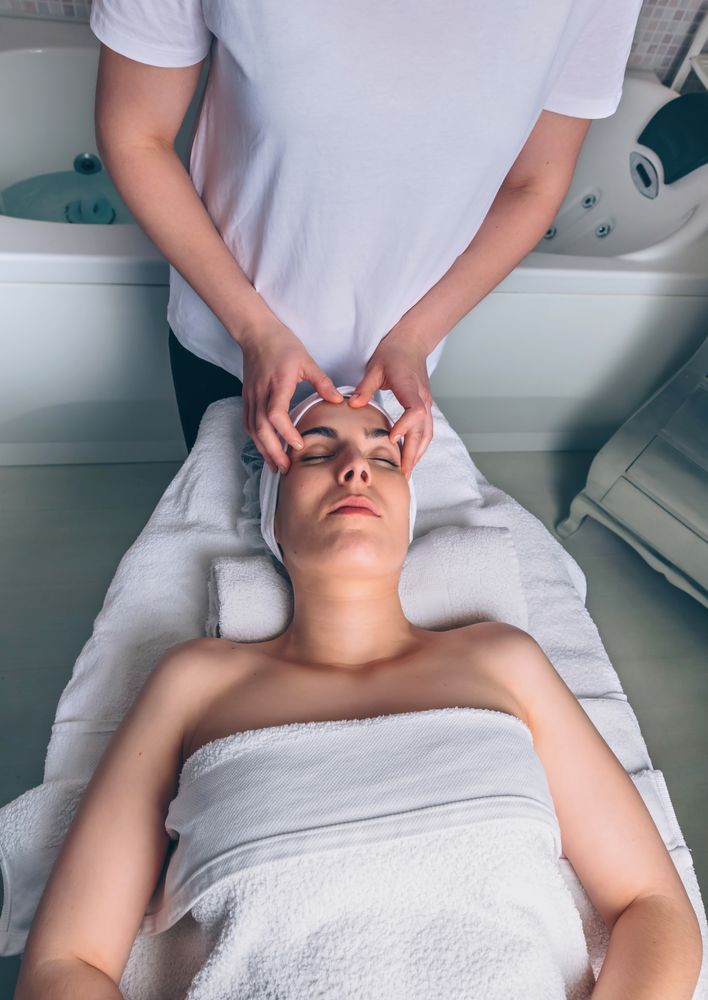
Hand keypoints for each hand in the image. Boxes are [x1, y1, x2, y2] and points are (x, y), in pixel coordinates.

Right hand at [240, 321, 343, 473]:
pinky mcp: (247, 398)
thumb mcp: (306, 361)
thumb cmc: (282, 345)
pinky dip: (257, 440)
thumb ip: (322, 382)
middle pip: (261, 430)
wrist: (256, 333)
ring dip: (264, 450)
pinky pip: (249, 424)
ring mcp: (251, 397)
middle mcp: (260, 394)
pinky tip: (266, 449)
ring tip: (276, 466)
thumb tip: (339, 400)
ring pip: (253, 430)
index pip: (276, 415)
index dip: (286, 433)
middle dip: (273, 452)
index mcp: (277, 385)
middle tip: (286, 468)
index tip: (299, 445)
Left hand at [348, 328, 432, 478]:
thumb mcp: (375, 367)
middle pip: (423, 431)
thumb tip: (353, 405)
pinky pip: (426, 430)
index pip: (415, 412)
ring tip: (407, 471)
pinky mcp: (425, 406)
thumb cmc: (394, 352)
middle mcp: (423, 399)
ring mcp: (427, 404)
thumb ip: (365, 387)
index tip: (392, 439)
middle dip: (412, 453)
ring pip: (427, 434)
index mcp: (411, 389)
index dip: (405, 427)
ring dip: (418, 453)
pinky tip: (410, 456)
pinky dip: (419, 445)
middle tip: (402, 474)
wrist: (412, 342)